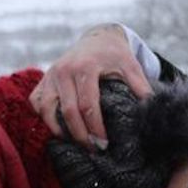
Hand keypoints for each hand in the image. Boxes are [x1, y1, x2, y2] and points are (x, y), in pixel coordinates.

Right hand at [30, 24, 154, 147]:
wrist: (97, 37)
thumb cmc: (115, 55)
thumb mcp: (131, 66)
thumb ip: (141, 87)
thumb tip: (150, 110)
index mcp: (85, 67)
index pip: (87, 105)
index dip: (95, 127)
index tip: (104, 144)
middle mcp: (64, 71)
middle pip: (67, 111)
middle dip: (79, 135)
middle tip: (92, 150)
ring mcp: (50, 75)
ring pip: (46, 110)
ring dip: (58, 130)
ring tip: (74, 144)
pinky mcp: (43, 80)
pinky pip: (36, 103)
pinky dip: (44, 118)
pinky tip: (58, 129)